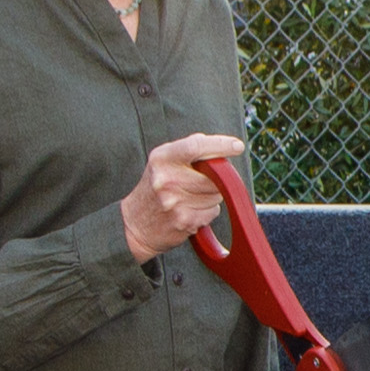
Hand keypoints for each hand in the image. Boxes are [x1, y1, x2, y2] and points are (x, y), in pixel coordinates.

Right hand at [117, 133, 252, 261]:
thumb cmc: (153, 189)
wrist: (133, 225)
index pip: (196, 146)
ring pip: (216, 195)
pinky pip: (212, 212)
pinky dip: (206, 212)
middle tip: (202, 183)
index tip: (237, 146)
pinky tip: (189, 211)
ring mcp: (175, 201)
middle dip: (216, 180)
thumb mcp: (162, 162)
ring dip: (211, 197)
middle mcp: (167, 179)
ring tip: (190, 198)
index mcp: (162, 159)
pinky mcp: (184, 221)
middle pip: (214, 176)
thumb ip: (188, 152)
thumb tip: (221, 147)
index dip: (220, 145)